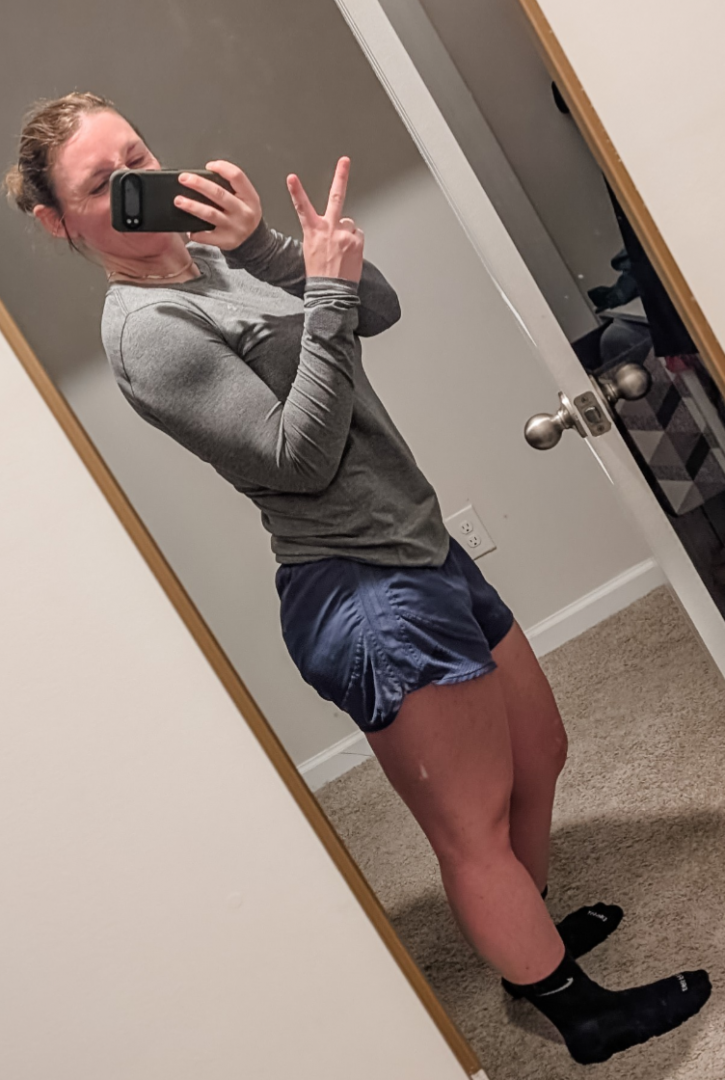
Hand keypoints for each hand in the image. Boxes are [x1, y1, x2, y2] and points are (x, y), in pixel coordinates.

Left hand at [174, 160, 261, 248]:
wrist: (252, 239)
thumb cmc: (244, 214)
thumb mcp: (246, 198)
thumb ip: (231, 186)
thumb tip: (203, 176)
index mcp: (250, 197)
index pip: (237, 176)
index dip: (222, 168)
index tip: (209, 166)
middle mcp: (243, 212)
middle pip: (219, 194)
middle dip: (199, 184)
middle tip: (184, 179)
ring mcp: (234, 228)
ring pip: (210, 214)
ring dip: (192, 206)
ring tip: (179, 201)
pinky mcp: (226, 241)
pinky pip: (206, 236)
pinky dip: (195, 232)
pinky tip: (188, 227)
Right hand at [286, 157, 363, 282]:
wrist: (331, 291)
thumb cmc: (319, 274)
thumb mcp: (311, 250)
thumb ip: (320, 234)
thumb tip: (333, 228)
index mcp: (313, 231)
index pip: (302, 208)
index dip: (296, 192)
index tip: (292, 178)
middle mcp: (329, 230)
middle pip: (336, 198)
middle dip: (340, 177)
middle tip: (344, 161)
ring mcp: (344, 234)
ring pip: (350, 224)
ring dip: (347, 233)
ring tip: (342, 250)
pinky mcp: (356, 241)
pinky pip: (358, 236)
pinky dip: (355, 243)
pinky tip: (349, 254)